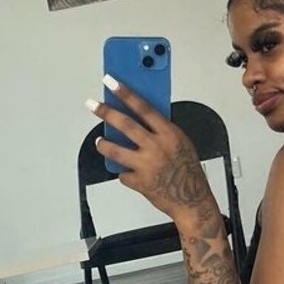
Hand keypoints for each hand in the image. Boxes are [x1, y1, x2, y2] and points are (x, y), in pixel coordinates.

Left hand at [87, 78, 215, 222]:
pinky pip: (124, 174)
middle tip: (92, 105)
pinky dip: (125, 173)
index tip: (111, 82)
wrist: (192, 201)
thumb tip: (140, 117)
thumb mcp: (182, 143)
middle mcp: (156, 147)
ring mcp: (146, 165)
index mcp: (169, 134)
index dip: (126, 93)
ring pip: (115, 150)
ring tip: (98, 142)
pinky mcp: (139, 182)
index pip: (143, 107)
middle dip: (106, 112)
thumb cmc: (189, 171)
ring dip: (104, 145)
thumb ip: (162, 131)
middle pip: (125, 124)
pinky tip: (130, 174)